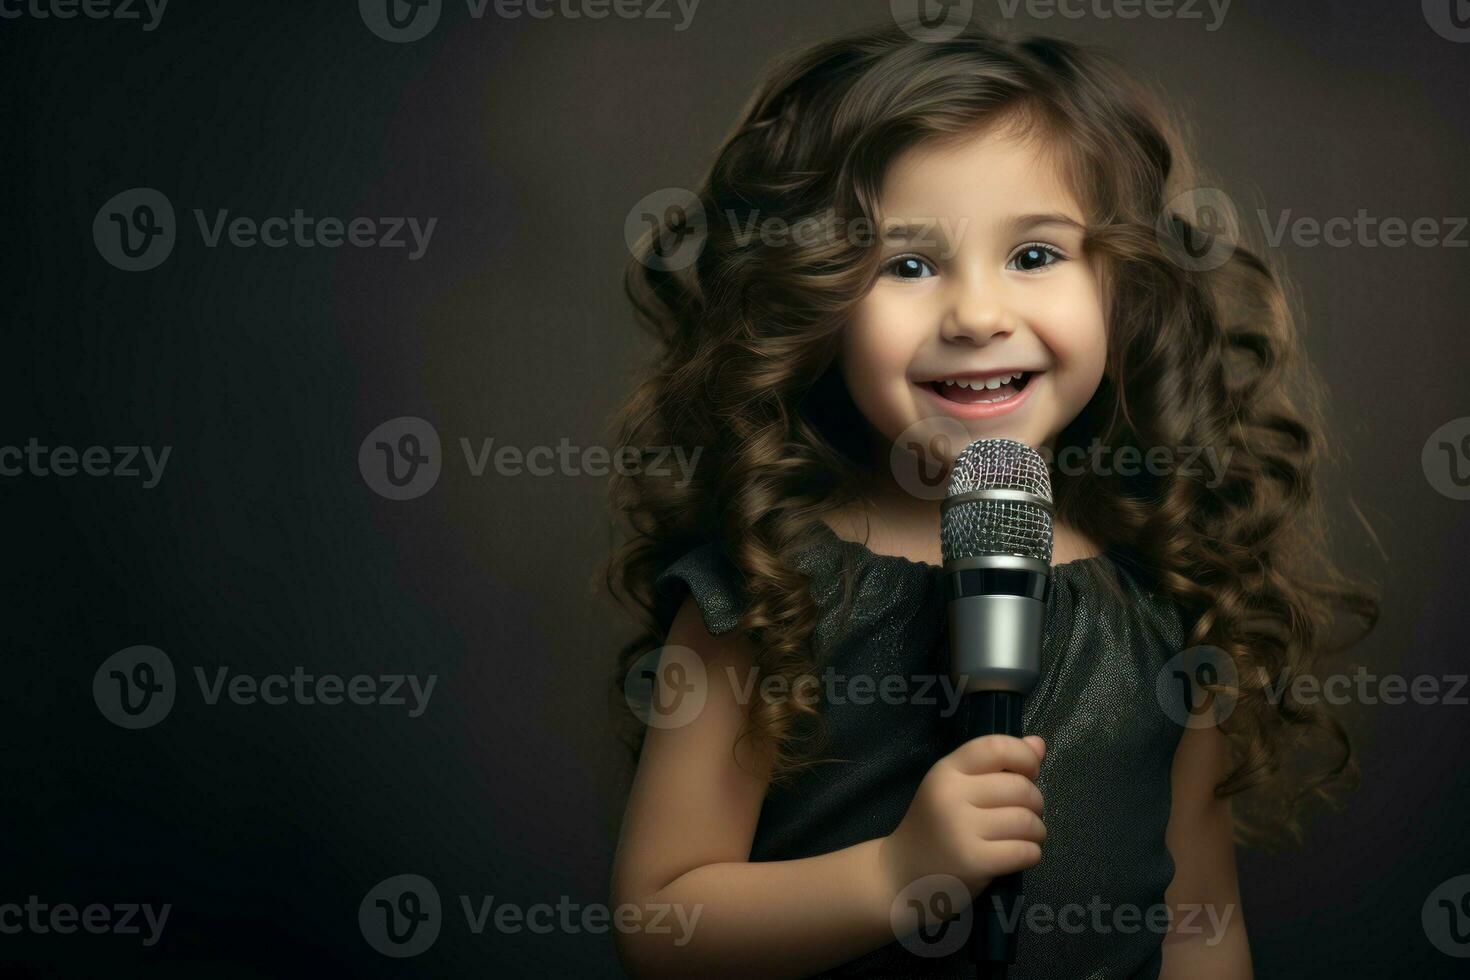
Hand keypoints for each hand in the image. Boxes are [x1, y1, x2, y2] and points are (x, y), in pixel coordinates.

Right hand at [877, 734, 1046, 902]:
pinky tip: (1019, 855)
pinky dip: (1031, 853)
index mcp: (946, 771)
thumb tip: (1038, 744)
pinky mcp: (974, 861)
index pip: (996, 747)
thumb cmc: (934, 827)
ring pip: (1027, 821)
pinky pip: (1025, 851)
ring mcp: (961, 830)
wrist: (901, 873)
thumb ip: (995, 765)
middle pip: (1020, 787)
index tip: (1030, 772)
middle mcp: (951, 795)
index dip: (1024, 756)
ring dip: (1036, 831)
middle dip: (1035, 802)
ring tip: (1025, 836)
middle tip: (1025, 814)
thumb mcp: (955, 788)